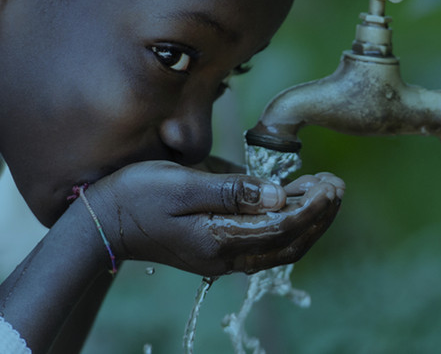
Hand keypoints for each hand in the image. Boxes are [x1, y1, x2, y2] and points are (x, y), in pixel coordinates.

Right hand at [78, 161, 343, 275]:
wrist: (103, 222)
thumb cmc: (138, 195)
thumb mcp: (183, 183)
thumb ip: (232, 190)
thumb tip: (279, 195)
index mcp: (219, 239)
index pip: (282, 227)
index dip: (311, 207)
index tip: (330, 184)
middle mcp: (225, 256)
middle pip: (289, 244)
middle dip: (318, 216)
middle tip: (337, 186)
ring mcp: (222, 257)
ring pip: (280, 248)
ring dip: (308, 223)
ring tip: (326, 193)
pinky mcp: (218, 250)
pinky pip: (265, 244)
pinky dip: (288, 227)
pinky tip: (296, 204)